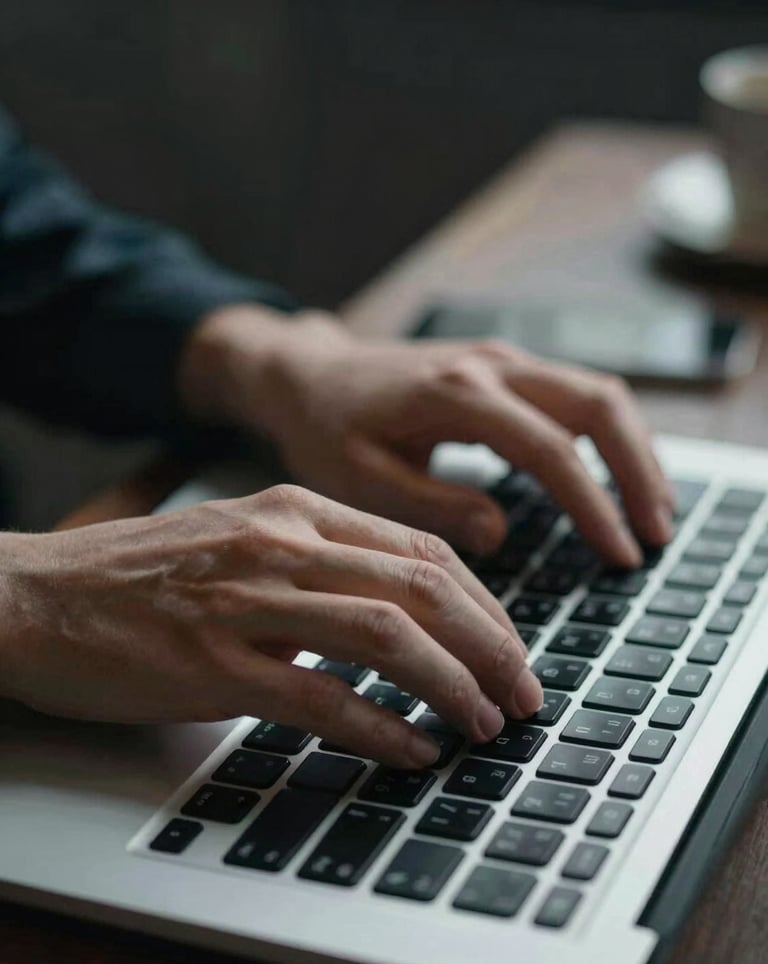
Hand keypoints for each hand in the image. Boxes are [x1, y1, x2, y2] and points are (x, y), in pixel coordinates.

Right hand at [0, 486, 539, 765]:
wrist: (34, 595)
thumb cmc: (139, 576)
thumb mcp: (242, 541)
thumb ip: (319, 566)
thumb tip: (401, 619)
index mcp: (296, 509)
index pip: (422, 550)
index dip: (486, 606)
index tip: (512, 649)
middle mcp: (281, 544)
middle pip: (423, 588)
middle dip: (491, 647)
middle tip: (523, 695)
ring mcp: (246, 602)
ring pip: (386, 636)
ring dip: (452, 686)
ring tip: (484, 725)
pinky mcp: (212, 665)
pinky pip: (320, 697)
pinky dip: (381, 727)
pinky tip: (414, 751)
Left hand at [181, 307, 673, 564]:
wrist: (309, 375)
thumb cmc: (326, 428)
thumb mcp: (358, 478)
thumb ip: (430, 505)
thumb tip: (498, 533)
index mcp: (455, 393)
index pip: (548, 447)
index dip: (593, 504)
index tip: (620, 553)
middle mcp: (491, 364)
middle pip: (598, 404)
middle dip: (638, 470)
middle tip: (657, 534)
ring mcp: (502, 360)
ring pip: (597, 393)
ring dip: (634, 451)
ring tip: (653, 513)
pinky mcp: (504, 369)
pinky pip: (576, 396)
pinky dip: (608, 438)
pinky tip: (616, 481)